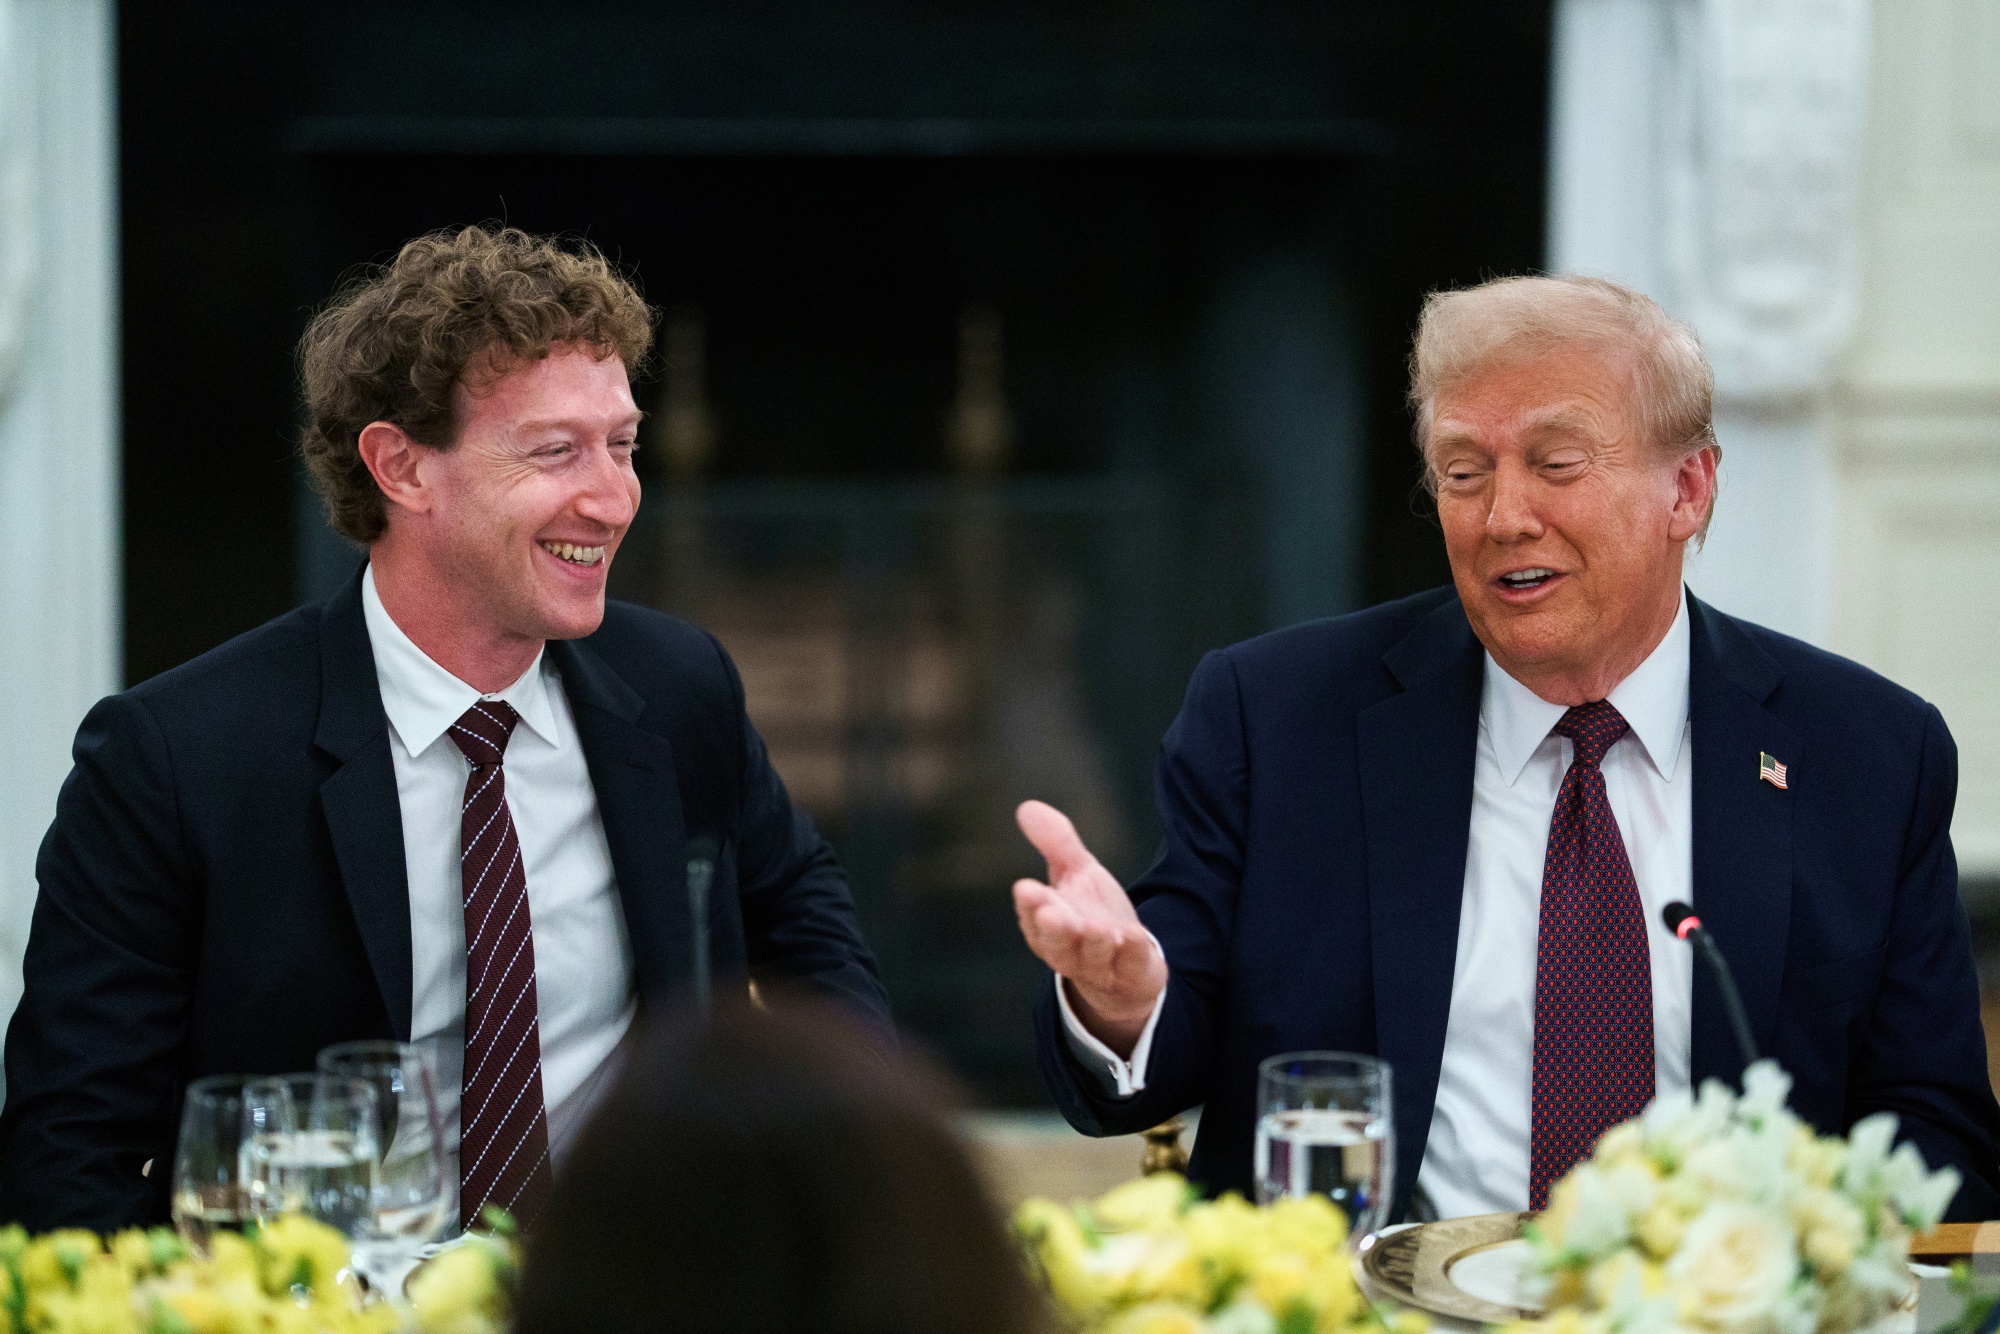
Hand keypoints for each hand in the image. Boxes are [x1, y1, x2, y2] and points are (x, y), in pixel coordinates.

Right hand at [1012, 799, 1168, 1057]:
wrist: (1126, 969)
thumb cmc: (1091, 917)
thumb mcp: (1078, 874)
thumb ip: (1056, 844)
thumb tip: (1027, 807)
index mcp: (1047, 925)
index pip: (1034, 915)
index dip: (1030, 904)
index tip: (1026, 888)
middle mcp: (1069, 948)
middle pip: (1056, 942)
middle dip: (1054, 928)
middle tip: (1050, 913)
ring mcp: (1101, 964)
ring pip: (1092, 956)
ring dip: (1092, 942)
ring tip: (1094, 928)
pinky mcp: (1133, 971)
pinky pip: (1131, 964)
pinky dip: (1131, 952)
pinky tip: (1131, 935)